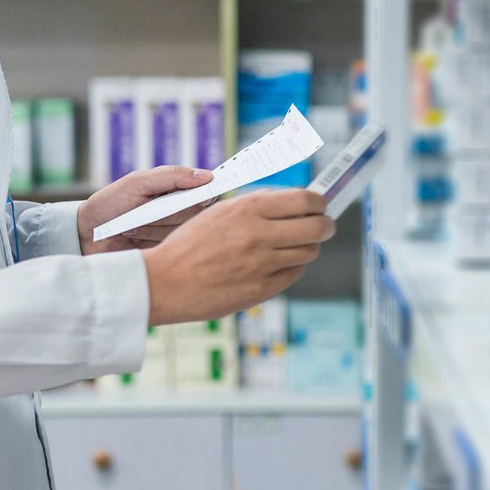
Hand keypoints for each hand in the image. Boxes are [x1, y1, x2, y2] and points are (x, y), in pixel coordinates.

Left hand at [78, 166, 214, 254]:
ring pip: (182, 231)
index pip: (203, 190)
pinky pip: (171, 247)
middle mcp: (177, 212)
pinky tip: (133, 238)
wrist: (86, 235)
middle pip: (194, 212)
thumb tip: (207, 176)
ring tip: (131, 224)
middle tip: (144, 210)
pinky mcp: (163, 252)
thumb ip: (171, 176)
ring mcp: (171, 233)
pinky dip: (150, 240)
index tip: (208, 194)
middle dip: (168, 211)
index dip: (207, 191)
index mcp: (174, 190)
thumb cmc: (111, 203)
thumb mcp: (138, 182)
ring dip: (154, 226)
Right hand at [143, 189, 334, 322]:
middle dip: (325, 226)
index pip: (305, 200)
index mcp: (248, 208)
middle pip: (317, 227)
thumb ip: (257, 206)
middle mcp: (259, 234)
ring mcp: (262, 263)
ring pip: (309, 252)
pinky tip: (276, 264)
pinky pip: (293, 274)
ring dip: (307, 247)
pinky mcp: (261, 288)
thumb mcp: (220, 212)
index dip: (319, 203)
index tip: (320, 206)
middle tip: (323, 226)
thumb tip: (295, 203)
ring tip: (294, 246)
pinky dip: (291, 267)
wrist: (164, 281)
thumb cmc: (189, 245)